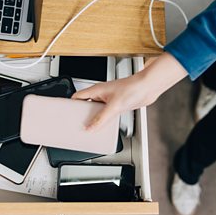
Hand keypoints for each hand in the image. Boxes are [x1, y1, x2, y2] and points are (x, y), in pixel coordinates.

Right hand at [72, 53, 187, 129]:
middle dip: (82, 114)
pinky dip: (104, 120)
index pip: (77, 97)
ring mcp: (109, 99)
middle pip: (86, 105)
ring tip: (91, 126)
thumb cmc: (133, 87)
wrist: (149, 87)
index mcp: (96, 90)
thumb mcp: (114, 106)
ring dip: (94, 118)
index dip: (70, 105)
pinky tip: (105, 125)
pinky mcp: (117, 104)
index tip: (66, 113)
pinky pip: (106, 114)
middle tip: (78, 123)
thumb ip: (101, 118)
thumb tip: (90, 127)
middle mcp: (101, 94)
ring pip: (96, 110)